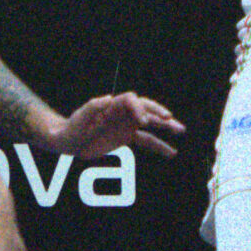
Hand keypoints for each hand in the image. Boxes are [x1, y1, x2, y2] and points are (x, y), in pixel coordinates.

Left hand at [42, 91, 183, 158]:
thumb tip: (107, 98)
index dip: (139, 109)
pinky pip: (146, 140)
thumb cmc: (72, 127)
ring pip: (151, 124)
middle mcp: (123, 113)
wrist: (69, 142)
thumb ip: (93, 107)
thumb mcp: (80, 118)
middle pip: (146, 109)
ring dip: (166, 127)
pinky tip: (171, 152)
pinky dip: (159, 146)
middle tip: (170, 120)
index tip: (141, 123)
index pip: (132, 100)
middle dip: (159, 114)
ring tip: (181, 131)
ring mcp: (127, 125)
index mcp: (113, 105)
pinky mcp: (127, 137)